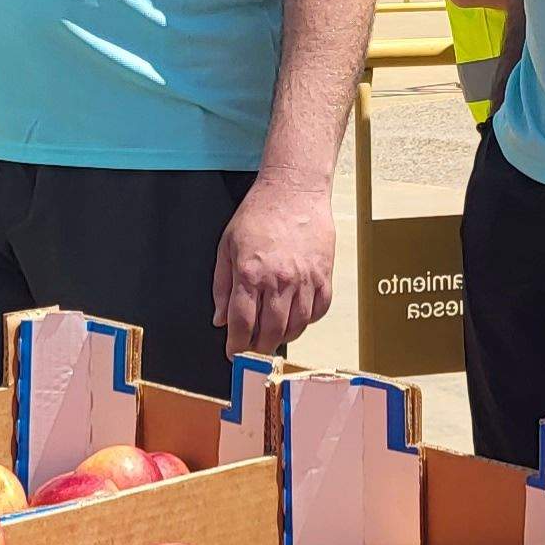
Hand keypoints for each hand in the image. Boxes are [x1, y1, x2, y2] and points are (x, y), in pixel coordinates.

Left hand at [212, 174, 335, 355]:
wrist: (294, 191)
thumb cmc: (259, 214)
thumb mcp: (226, 247)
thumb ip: (221, 286)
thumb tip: (220, 319)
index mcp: (250, 274)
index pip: (242, 324)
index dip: (236, 345)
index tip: (233, 354)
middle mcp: (279, 281)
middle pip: (270, 332)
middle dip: (258, 349)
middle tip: (252, 351)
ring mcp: (305, 279)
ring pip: (296, 326)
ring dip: (282, 337)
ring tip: (273, 335)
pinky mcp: (324, 275)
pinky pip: (318, 311)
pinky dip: (307, 321)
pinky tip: (296, 317)